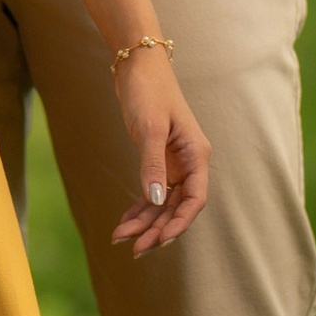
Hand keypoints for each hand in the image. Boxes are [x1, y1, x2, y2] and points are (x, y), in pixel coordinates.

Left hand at [108, 49, 209, 258]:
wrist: (137, 66)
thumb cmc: (148, 91)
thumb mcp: (149, 128)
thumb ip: (152, 165)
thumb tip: (154, 201)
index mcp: (196, 155)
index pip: (195, 200)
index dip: (179, 223)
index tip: (160, 240)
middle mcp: (189, 163)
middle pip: (176, 207)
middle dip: (156, 229)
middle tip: (134, 250)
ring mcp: (174, 163)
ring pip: (161, 203)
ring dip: (143, 222)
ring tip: (119, 238)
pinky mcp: (158, 160)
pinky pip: (150, 192)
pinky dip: (138, 207)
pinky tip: (123, 223)